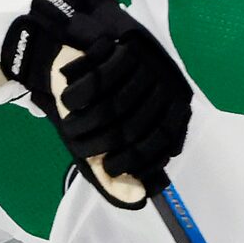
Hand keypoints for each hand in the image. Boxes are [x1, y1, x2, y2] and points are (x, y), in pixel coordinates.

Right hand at [0, 0, 189, 205]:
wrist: (73, 47)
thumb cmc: (97, 98)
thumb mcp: (110, 134)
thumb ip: (121, 167)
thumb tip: (137, 199)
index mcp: (175, 104)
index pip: (165, 138)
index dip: (139, 158)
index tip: (113, 167)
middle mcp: (168, 81)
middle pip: (135, 124)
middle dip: (102, 143)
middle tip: (78, 146)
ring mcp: (146, 61)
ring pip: (114, 105)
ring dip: (86, 122)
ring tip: (70, 127)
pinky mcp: (119, 43)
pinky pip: (96, 77)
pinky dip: (78, 92)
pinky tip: (68, 96)